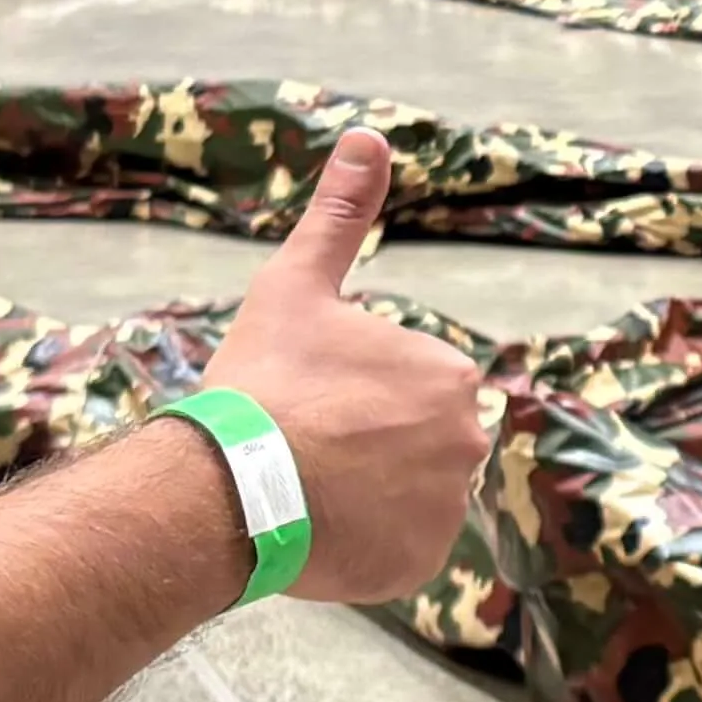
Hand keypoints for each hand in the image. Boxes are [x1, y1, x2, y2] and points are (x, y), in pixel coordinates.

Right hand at [202, 129, 495, 607]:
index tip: (312, 403)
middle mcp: (466, 439)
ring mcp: (447, 509)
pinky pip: (397, 550)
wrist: (234, 485)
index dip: (353, 394)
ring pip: (405, 496)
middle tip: (307, 448)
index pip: (406, 386)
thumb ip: (340, 215)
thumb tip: (366, 136)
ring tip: (308, 489)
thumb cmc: (266, 382)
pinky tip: (320, 528)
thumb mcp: (298, 287)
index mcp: (447, 372)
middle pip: (413, 442)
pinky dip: (365, 544)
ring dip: (368, 494)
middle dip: (368, 445)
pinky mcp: (421, 565)